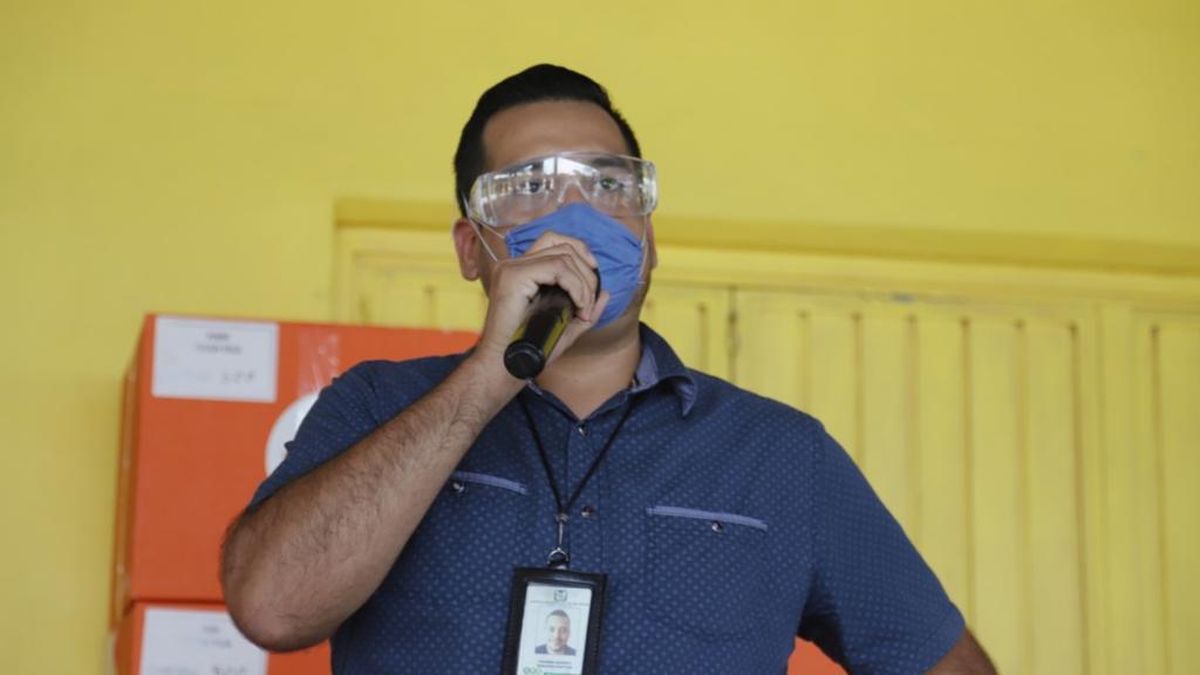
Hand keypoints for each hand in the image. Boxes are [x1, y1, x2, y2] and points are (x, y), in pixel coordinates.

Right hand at [474, 231, 610, 366]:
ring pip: (563, 256)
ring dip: (583, 283)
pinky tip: (578, 306)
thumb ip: (585, 308)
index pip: (554, 241)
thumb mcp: (566, 326)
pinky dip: (576, 286)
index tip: (594, 275)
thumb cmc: (530, 350)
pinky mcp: (513, 276)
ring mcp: (512, 268)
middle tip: (589, 304)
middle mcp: (514, 264)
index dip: (580, 251)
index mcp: (522, 271)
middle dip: (586, 272)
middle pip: (562, 245)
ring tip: (584, 309)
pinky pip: (557, 268)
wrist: (505, 367)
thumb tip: (605, 293)